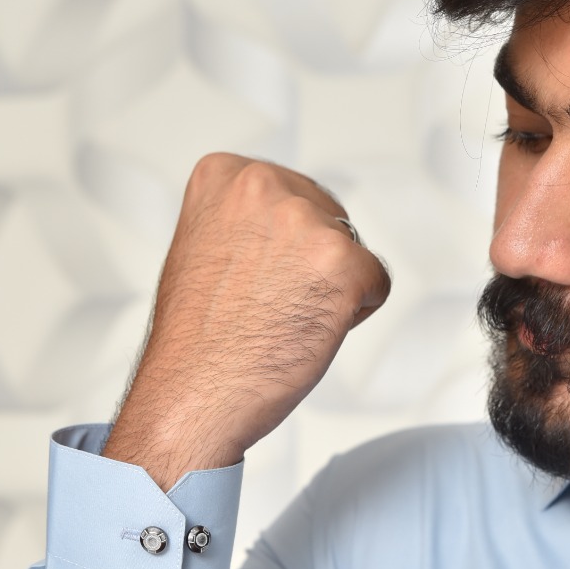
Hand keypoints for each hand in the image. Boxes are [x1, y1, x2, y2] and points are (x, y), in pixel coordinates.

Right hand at [104, 154, 390, 486]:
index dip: (279, 245)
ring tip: (282, 319)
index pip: (291, 194)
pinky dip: (355, 314)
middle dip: (309, 263)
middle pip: (326, 217)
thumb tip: (281, 224)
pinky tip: (308, 330)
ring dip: (330, 288)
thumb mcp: (200, 247)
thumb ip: (242, 221)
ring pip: (351, 250)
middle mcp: (265, 185)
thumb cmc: (193, 340)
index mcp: (225, 175)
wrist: (192, 393)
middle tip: (267, 304)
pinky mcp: (344, 263)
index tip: (250, 276)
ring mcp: (306, 222)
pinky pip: (377, 282)